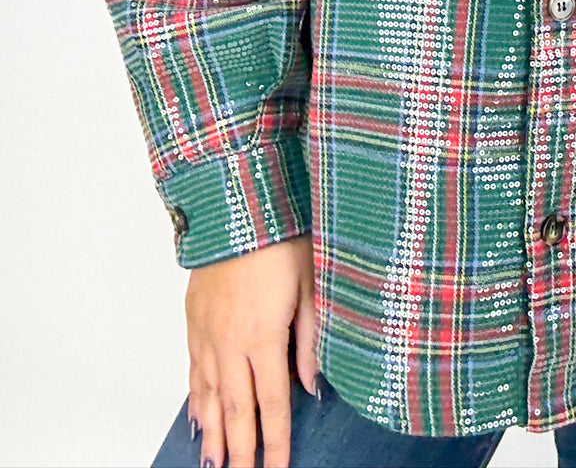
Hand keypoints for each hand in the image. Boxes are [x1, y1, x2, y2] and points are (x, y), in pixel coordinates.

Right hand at [184, 233, 316, 467]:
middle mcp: (230, 341)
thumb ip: (312, 340)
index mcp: (263, 336)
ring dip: (214, 432)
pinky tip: (197, 418)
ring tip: (215, 464)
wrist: (236, 202)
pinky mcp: (194, 318)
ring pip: (210, 395)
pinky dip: (195, 398)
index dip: (276, 442)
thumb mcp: (311, 284)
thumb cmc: (281, 236)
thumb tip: (312, 387)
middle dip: (240, 451)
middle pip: (236, 410)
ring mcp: (207, 331)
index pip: (271, 404)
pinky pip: (193, 369)